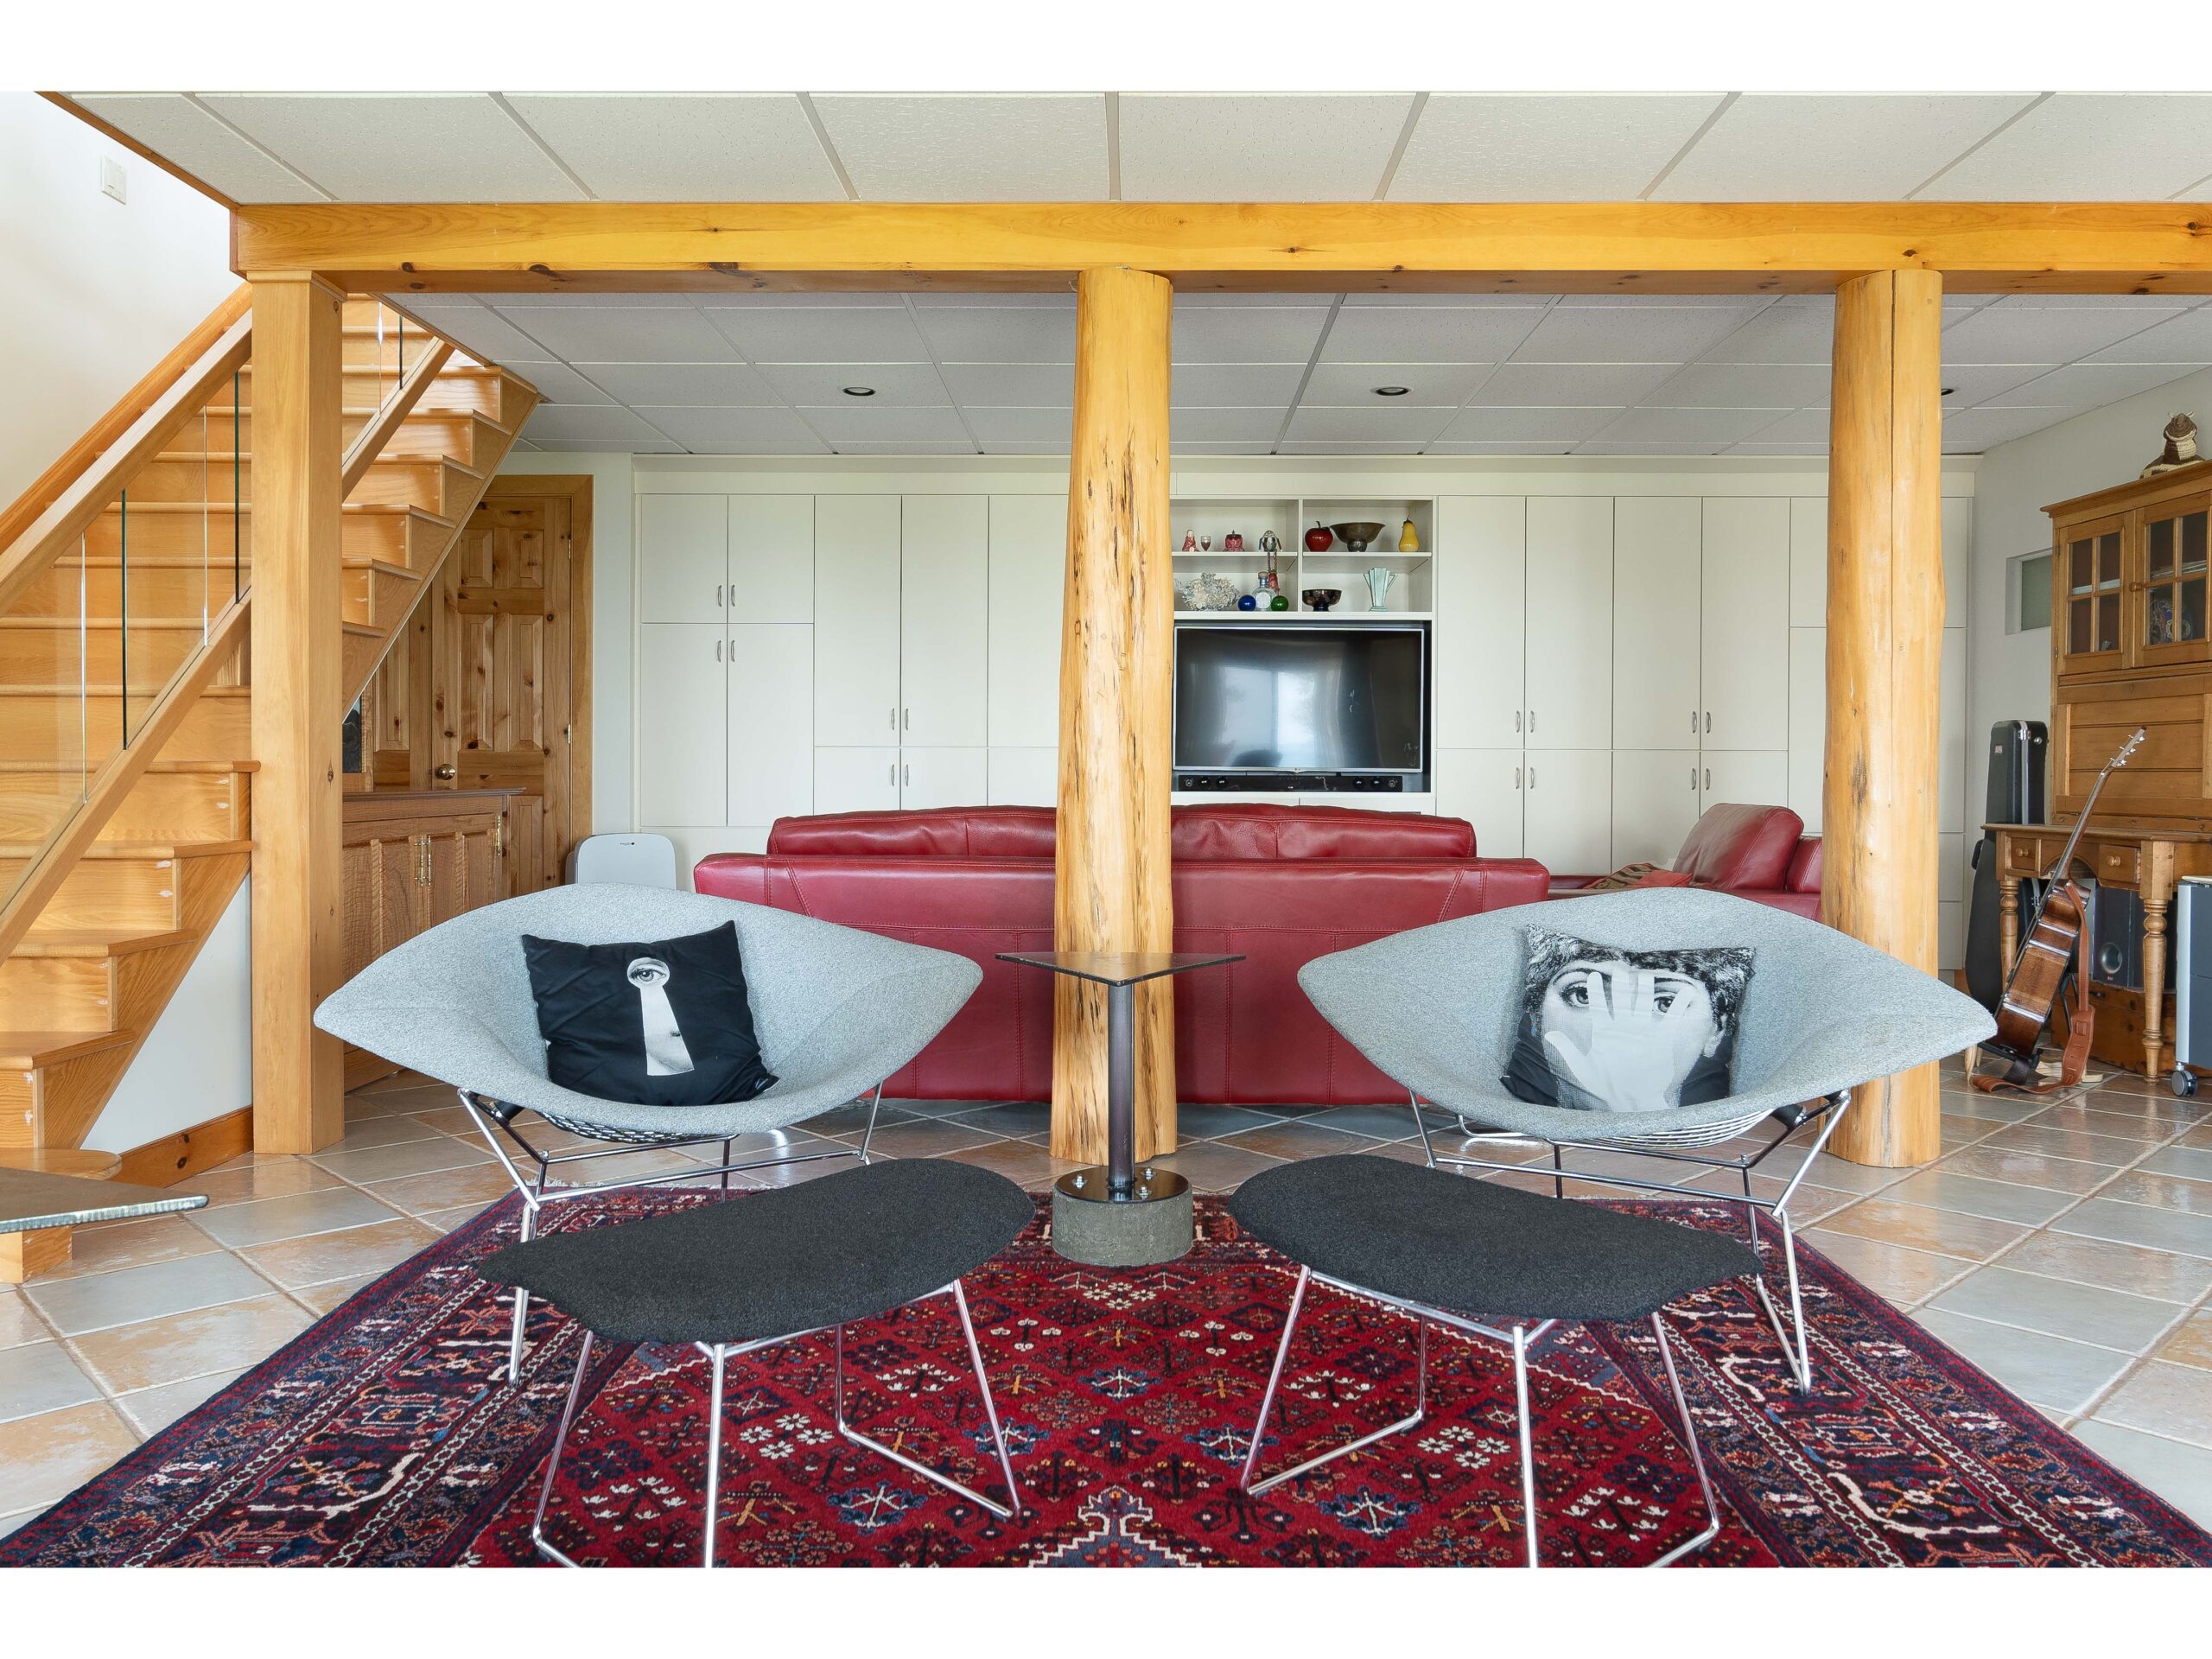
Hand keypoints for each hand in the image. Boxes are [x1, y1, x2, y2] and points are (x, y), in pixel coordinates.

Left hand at [1542, 968, 1688, 1113]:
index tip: (1592, 976)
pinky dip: (1680, 1005)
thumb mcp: (1583, 1069)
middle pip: (1622, 998)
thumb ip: (1568, 1051)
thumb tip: (1549, 1035)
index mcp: (1605, 1030)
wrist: (1632, 1099)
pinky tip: (1685, 993)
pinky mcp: (1663, 1037)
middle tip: (1619, 972)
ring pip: (1644, 1002)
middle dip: (1621, 984)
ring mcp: (1644, 1029)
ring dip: (1645, 989)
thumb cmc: (1605, 1086)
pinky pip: (1673, 1018)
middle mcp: (1624, 1025)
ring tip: (1645, 977)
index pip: (1599, 1005)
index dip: (1596, 990)